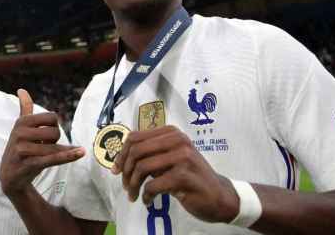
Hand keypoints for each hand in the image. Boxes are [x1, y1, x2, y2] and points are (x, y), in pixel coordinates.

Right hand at [0, 89, 84, 197]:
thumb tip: (21, 89)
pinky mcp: (28, 164)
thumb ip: (25, 108)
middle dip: (55, 141)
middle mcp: (20, 133)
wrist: (9, 176)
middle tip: (43, 148)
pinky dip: (68, 156)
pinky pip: (52, 158)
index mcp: (22, 122)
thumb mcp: (20, 127)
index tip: (44, 135)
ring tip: (44, 157)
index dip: (53, 127)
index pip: (52, 117)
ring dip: (57, 153)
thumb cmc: (20, 148)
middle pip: (54, 132)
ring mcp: (22, 149)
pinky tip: (80, 152)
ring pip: (54, 147)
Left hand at [111, 125, 238, 222]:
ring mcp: (182, 157)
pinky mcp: (183, 176)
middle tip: (125, 185)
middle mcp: (177, 140)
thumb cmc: (190, 177)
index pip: (135, 137)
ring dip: (133, 185)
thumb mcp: (170, 159)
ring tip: (134, 195)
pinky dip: (146, 196)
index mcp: (171, 132)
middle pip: (136, 150)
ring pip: (142, 167)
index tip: (116, 169)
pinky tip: (148, 201)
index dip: (121, 154)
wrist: (219, 195)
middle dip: (125, 170)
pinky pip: (153, 185)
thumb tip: (121, 158)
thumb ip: (151, 154)